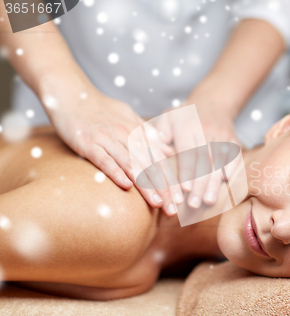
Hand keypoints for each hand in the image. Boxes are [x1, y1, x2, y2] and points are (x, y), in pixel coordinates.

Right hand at [47, 87, 179, 215]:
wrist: (72, 94)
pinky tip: (126, 186)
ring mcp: (107, 139)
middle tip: (172, 209)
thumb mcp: (130, 118)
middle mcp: (126, 136)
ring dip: (145, 185)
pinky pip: (104, 159)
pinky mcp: (88, 143)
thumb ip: (150, 135)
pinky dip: (115, 172)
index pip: (158, 160)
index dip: (170, 180)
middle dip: (162, 188)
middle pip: (149, 166)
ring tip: (157, 203)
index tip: (179, 199)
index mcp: (137, 132)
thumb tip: (169, 151)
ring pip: (131, 165)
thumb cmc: (102, 109)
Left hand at [155, 99, 240, 208]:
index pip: (188, 151)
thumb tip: (158, 147)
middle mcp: (207, 131)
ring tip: (208, 201)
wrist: (214, 103)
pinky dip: (232, 171)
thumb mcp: (168, 117)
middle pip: (204, 160)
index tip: (185, 188)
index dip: (188, 171)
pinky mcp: (235, 142)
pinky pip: (235, 158)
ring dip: (214, 183)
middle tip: (194, 204)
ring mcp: (223, 137)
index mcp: (188, 126)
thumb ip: (159, 132)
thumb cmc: (184, 116)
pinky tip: (227, 185)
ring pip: (219, 162)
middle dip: (200, 184)